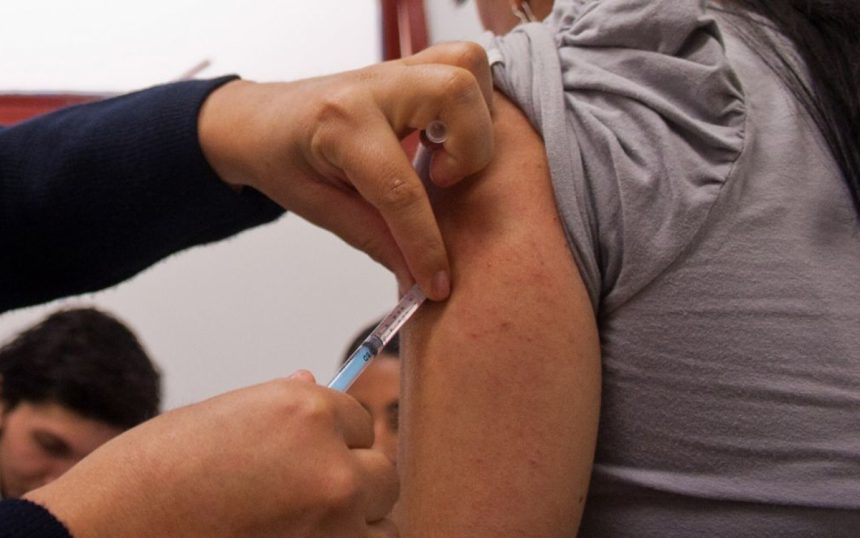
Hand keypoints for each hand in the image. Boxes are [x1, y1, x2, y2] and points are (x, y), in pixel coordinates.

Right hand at [24, 371, 397, 537]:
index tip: (318, 452)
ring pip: (384, 520)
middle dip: (356, 479)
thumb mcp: (221, 416)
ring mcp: (332, 518)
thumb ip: (283, 407)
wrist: (111, 528)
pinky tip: (307, 536)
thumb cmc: (152, 472)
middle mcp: (331, 462)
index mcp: (307, 411)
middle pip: (382, 473)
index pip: (360, 421)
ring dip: (359, 520)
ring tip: (315, 521)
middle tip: (316, 492)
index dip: (338, 438)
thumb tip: (315, 381)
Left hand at [198, 41, 494, 300]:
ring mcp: (393, 69)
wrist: (258, 122)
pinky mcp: (409, 68)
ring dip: (474, 118)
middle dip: (469, 151)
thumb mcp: (320, 209)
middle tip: (441, 182)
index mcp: (339, 124)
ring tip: (447, 155)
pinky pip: (462, 63)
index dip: (425, 244)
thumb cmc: (281, 160)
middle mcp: (372, 86)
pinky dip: (471, 100)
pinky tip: (448, 136)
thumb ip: (376, 241)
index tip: (438, 282)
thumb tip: (420, 280)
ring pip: (466, 68)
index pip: (401, 188)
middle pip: (454, 94)